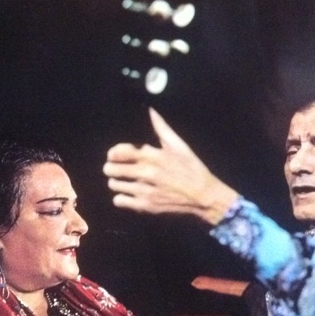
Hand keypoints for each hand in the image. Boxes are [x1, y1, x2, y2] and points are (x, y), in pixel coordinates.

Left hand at [103, 108, 238, 224]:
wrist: (204, 196)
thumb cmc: (192, 168)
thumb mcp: (179, 146)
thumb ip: (161, 128)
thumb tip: (151, 110)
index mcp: (153, 155)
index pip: (120, 151)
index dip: (113, 153)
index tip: (113, 155)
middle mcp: (147, 173)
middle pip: (112, 169)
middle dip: (110, 167)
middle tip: (113, 168)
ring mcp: (146, 190)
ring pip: (114, 185)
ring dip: (115, 182)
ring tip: (120, 181)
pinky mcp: (146, 206)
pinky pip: (120, 201)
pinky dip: (121, 198)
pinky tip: (127, 194)